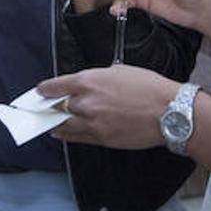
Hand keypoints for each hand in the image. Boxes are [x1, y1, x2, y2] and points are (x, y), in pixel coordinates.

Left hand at [37, 64, 179, 148]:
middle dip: (50, 107)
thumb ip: (97, 79)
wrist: (170, 112)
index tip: (40, 91)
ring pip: (64, 125)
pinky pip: (77, 138)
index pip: (56, 86)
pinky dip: (66, 135)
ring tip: (47, 123)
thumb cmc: (149, 88)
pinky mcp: (102, 139)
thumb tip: (87, 85)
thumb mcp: (119, 71)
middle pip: (58, 107)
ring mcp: (93, 123)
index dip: (45, 89)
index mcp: (89, 81)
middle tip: (42, 108)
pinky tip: (60, 133)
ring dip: (54, 123)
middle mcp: (86, 102)